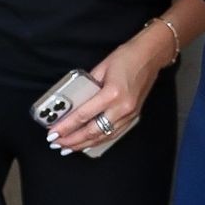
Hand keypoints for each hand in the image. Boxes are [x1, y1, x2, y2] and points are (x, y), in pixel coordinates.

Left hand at [45, 28, 169, 153]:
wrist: (151, 56)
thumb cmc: (127, 57)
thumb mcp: (101, 67)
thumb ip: (88, 86)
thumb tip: (73, 101)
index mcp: (112, 94)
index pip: (83, 115)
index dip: (66, 126)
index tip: (53, 132)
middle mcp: (122, 108)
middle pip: (92, 131)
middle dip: (72, 140)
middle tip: (56, 143)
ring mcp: (129, 114)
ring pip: (103, 136)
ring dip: (84, 144)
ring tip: (68, 148)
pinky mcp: (133, 116)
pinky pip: (113, 133)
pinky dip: (98, 140)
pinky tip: (87, 143)